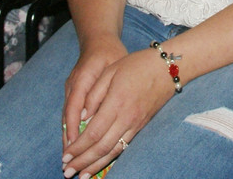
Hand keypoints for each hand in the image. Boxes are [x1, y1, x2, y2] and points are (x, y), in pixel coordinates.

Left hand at [61, 48, 173, 178]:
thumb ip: (94, 94)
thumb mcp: (111, 71)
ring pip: (113, 152)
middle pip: (101, 147)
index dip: (78, 147)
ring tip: (81, 176)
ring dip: (95, 166)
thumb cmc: (136, 65)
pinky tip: (101, 165)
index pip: (93, 132)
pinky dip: (110, 159)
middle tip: (67, 172)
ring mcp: (135, 125)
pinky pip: (124, 148)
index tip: (65, 156)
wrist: (167, 69)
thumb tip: (81, 117)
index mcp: (116, 102)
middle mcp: (126, 118)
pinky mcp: (141, 127)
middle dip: (83, 162)